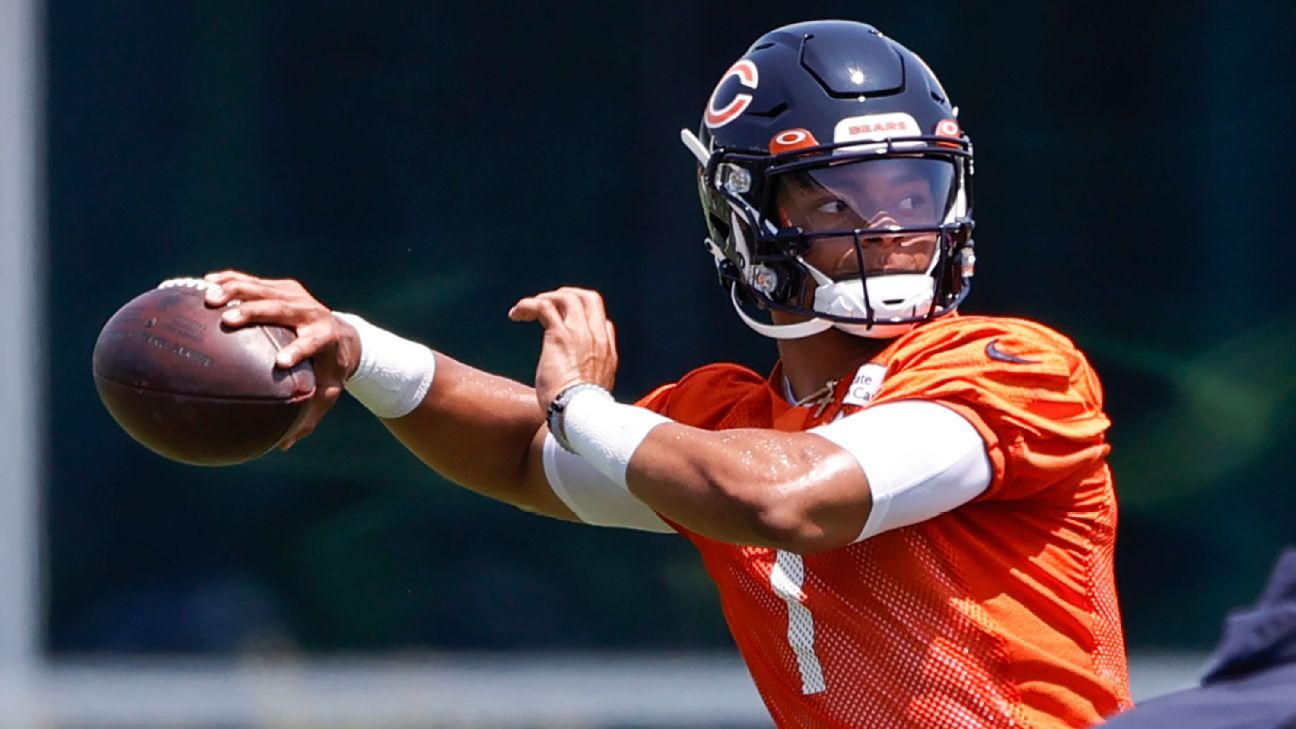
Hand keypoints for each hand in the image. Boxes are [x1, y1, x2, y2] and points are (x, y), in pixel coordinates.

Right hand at [203, 270, 361, 448]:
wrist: (345, 335)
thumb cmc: (331, 372)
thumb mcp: (327, 395)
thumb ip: (308, 418)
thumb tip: (283, 445)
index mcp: (325, 337)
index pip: (312, 342)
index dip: (298, 349)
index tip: (281, 362)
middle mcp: (311, 312)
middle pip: (281, 308)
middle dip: (254, 312)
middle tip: (227, 320)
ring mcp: (296, 295)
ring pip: (263, 288)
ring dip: (234, 291)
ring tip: (206, 299)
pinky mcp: (282, 287)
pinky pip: (251, 282)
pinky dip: (227, 282)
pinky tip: (200, 286)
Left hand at [507, 287, 617, 411]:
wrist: (580, 414)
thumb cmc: (582, 412)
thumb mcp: (594, 394)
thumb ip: (588, 383)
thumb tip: (576, 388)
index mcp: (608, 353)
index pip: (603, 323)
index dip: (585, 320)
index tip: (567, 329)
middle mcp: (597, 337)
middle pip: (589, 299)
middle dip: (567, 295)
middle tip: (548, 304)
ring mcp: (580, 333)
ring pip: (567, 297)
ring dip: (545, 298)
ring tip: (526, 309)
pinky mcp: (559, 334)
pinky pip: (544, 306)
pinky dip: (528, 305)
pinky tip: (515, 314)